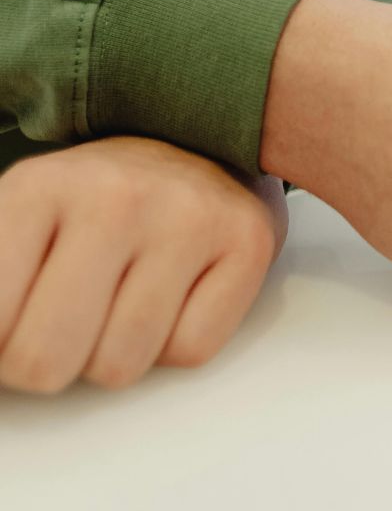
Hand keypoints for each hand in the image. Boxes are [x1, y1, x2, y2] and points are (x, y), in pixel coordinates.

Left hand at [0, 138, 282, 392]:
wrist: (197, 144)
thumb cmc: (99, 200)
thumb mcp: (20, 218)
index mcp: (40, 187)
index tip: (14, 328)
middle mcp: (117, 197)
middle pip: (48, 357)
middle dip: (46, 366)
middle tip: (59, 336)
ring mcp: (189, 219)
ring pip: (122, 364)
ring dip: (114, 357)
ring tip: (118, 311)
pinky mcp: (248, 242)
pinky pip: (192, 350)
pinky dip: (175, 345)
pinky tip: (172, 302)